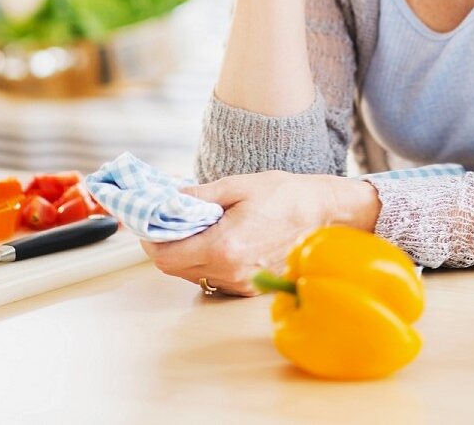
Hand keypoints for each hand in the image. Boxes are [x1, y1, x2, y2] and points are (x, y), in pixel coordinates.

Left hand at [142, 170, 380, 295]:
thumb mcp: (238, 185)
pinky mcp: (251, 287)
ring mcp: (242, 284)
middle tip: (166, 220)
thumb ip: (199, 195)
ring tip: (194, 226)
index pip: (166, 256)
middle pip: (175, 269)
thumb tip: (169, 198)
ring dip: (186, 253)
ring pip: (194, 275)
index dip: (150, 239)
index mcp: (224, 247)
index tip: (148, 222)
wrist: (325, 213)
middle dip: (165, 245)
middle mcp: (231, 272)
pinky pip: (215, 278)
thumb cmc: (285, 195)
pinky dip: (206, 260)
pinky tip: (216, 238)